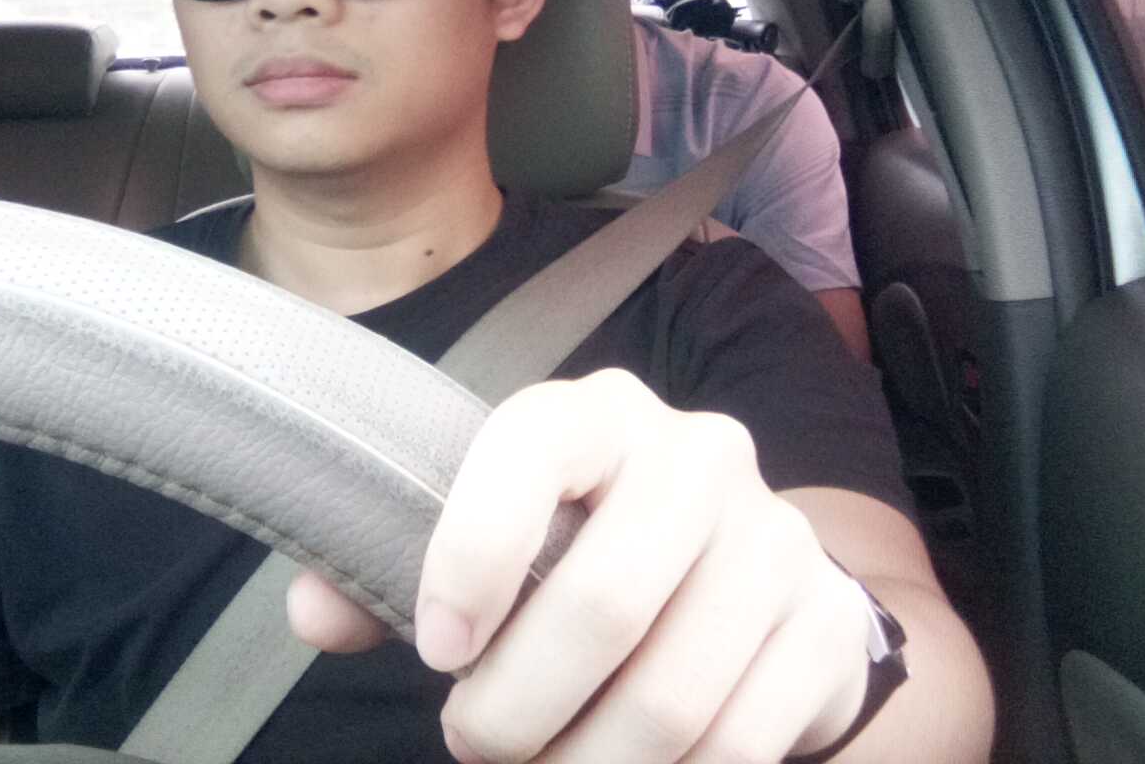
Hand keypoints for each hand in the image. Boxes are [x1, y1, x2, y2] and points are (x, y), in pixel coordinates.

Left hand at [288, 368, 873, 761]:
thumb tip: (316, 613)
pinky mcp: (827, 623)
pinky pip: (737, 746)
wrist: (738, 565)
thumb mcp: (486, 534)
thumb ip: (387, 568)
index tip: (437, 652)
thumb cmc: (575, 546)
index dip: (471, 555)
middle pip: (605, 604)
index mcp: (596, 414)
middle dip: (516, 707)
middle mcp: (697, 455)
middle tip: (474, 741)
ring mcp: (775, 537)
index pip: (530, 449)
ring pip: (669, 698)